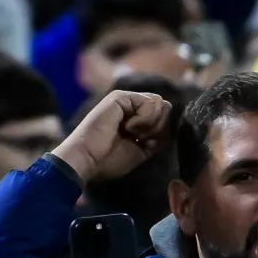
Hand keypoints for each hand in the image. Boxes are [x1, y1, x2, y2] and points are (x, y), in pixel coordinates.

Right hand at [51, 91, 171, 182]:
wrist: (88, 160)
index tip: (145, 144)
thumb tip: (169, 115)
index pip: (163, 116)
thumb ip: (157, 134)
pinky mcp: (120, 97)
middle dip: (158, 127)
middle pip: (163, 108)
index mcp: (135, 119)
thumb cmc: (109, 160)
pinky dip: (144, 119)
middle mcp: (131, 107)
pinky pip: (148, 103)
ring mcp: (126, 100)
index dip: (161, 132)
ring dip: (150, 123)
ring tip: (132, 133)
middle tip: (139, 138)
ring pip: (159, 104)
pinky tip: (128, 127)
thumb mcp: (143, 150)